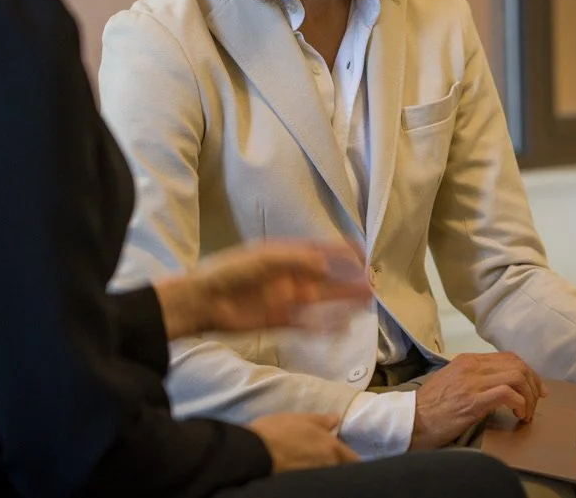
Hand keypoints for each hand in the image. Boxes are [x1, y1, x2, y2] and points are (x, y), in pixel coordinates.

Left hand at [153, 239, 369, 339]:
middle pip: (327, 277)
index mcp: (287, 255)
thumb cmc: (230, 270)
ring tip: (366, 302)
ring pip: (323, 300)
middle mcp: (291, 276)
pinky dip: (325, 325)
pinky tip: (341, 326)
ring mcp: (287, 298)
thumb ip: (294, 259)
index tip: (363, 253)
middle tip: (372, 283)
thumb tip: (325, 263)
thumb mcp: (263, 258)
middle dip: (349, 279)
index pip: (321, 249)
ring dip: (343, 301)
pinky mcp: (281, 320)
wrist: (203, 300)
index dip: (342, 251)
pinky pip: (309, 323)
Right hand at [248, 412, 358, 470]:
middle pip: (341, 468)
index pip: (353, 459)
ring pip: (327, 473)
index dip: (352, 457)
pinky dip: (314, 473)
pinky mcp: (302, 483)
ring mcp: (315, 477)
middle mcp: (328, 466)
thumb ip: (323, 420)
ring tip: (315, 460)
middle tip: (332, 456)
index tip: (350, 455)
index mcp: (331, 449)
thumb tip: (336, 419)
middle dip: (339, 464)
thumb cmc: (280, 430)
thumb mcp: (303, 418)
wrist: (255, 452)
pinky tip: (305, 467)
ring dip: (325, 467)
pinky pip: (315, 478)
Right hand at [409, 351, 547, 449]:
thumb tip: (496, 385)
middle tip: (535, 403)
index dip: (528, 372)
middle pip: (517, 364)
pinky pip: (508, 393)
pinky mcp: (473, 401)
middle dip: (533, 384)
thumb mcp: (451, 382)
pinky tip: (516, 415)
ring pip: (517, 376)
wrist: (410, 419)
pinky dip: (519, 404)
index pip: (508, 357)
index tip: (536, 390)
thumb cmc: (430, 406)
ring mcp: (472, 382)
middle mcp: (472, 366)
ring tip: (525, 413)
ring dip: (528, 397)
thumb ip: (472, 378)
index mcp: (467, 360)